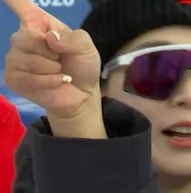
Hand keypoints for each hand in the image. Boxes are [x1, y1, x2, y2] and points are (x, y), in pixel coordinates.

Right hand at [3, 0, 99, 118]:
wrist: (82, 94)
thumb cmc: (81, 66)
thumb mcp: (87, 48)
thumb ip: (75, 38)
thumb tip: (51, 38)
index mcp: (38, 24)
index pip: (20, 5)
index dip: (13, 0)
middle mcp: (22, 38)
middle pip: (27, 37)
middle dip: (51, 52)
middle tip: (61, 59)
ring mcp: (14, 58)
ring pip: (29, 59)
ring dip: (52, 68)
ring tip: (59, 71)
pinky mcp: (13, 77)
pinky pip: (28, 77)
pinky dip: (49, 81)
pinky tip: (57, 81)